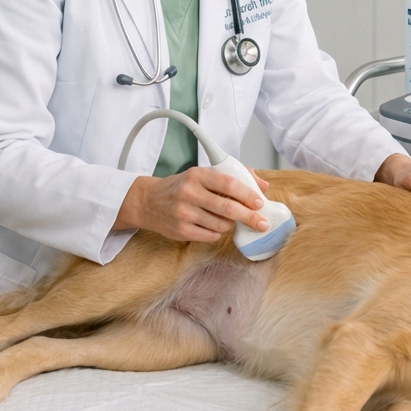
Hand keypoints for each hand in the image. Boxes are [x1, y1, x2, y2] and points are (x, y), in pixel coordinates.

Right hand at [114, 166, 270, 241]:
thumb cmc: (181, 187)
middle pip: (228, 208)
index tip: (260, 202)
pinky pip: (211, 236)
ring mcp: (184, 214)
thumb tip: (262, 186)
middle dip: (249, 217)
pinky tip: (214, 225)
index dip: (248, 194)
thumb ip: (234, 177)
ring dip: (231, 224)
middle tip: (262, 223)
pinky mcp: (181, 231)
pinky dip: (218, 232)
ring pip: (221, 224)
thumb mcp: (203, 174)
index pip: (229, 184)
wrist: (148, 201)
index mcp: (197, 175)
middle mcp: (189, 193)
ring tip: (227, 218)